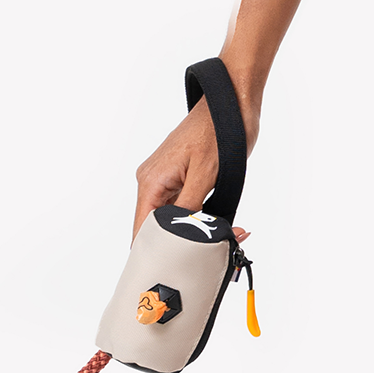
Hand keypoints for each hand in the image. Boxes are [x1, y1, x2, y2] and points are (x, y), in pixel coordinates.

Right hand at [131, 83, 261, 239]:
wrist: (230, 103)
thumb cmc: (219, 130)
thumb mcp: (205, 175)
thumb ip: (188, 208)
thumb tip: (179, 236)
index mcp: (151, 181)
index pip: (142, 228)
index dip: (155, 251)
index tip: (172, 268)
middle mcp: (152, 181)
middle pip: (157, 226)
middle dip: (183, 241)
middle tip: (217, 248)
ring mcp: (165, 179)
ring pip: (173, 217)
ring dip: (195, 229)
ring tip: (228, 234)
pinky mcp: (179, 177)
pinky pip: (182, 205)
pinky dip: (199, 216)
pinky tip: (221, 222)